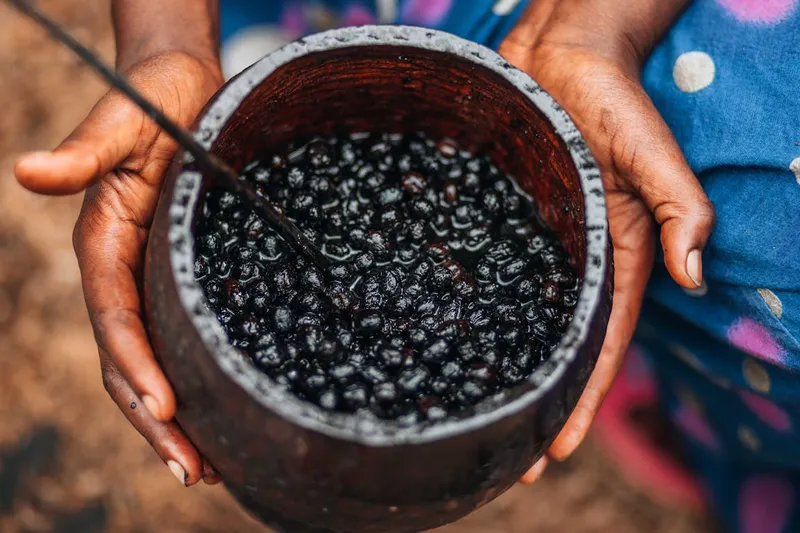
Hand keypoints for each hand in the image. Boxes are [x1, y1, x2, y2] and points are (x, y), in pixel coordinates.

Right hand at [15, 50, 223, 485]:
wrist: (182, 90)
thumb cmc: (153, 101)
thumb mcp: (122, 125)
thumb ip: (82, 155)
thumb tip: (27, 172)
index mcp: (103, 244)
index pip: (116, 318)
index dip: (135, 365)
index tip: (163, 411)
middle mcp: (123, 272)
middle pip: (130, 359)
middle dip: (156, 419)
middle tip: (193, 470)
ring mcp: (152, 279)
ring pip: (154, 361)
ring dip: (174, 418)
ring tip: (208, 467)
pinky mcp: (182, 276)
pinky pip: (181, 338)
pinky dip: (194, 381)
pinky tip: (220, 413)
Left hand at [499, 0, 714, 482]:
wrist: (559, 55)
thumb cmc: (613, 99)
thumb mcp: (656, 153)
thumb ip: (683, 209)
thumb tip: (696, 274)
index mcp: (618, 254)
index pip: (602, 341)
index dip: (584, 397)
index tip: (561, 449)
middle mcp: (574, 258)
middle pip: (557, 344)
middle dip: (541, 402)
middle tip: (513, 461)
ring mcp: (534, 242)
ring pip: (518, 319)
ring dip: (504, 369)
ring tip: (475, 416)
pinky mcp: (500, 219)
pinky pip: (486, 275)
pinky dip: (473, 313)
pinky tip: (446, 342)